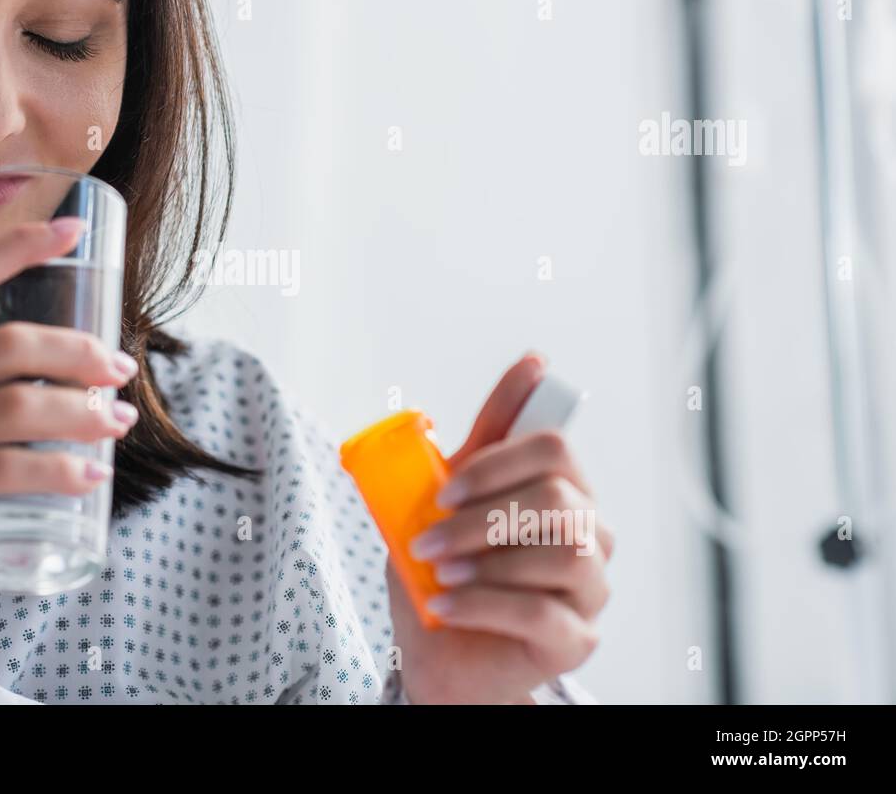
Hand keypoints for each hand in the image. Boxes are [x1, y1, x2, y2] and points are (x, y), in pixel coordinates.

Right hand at [0, 219, 140, 646]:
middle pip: (10, 346)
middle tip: (121, 369)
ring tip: (120, 425)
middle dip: (79, 353)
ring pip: (19, 409)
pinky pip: (8, 472)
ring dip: (84, 415)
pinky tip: (90, 476)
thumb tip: (22, 372)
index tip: (71, 230)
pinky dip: (60, 472)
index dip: (17, 247)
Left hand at [389, 354, 612, 703]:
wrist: (438, 652)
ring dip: (486, 559)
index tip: (444, 488)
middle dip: (480, 516)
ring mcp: (590, 588)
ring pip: (562, 553)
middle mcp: (589, 534)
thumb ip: (482, 439)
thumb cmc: (446, 570)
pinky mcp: (576, 638)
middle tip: (426, 538)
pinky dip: (483, 603)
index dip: (498, 460)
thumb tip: (531, 364)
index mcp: (563, 490)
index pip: (555, 448)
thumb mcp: (450, 499)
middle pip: (557, 498)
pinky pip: (542, 612)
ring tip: (438, 571)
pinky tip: (445, 604)